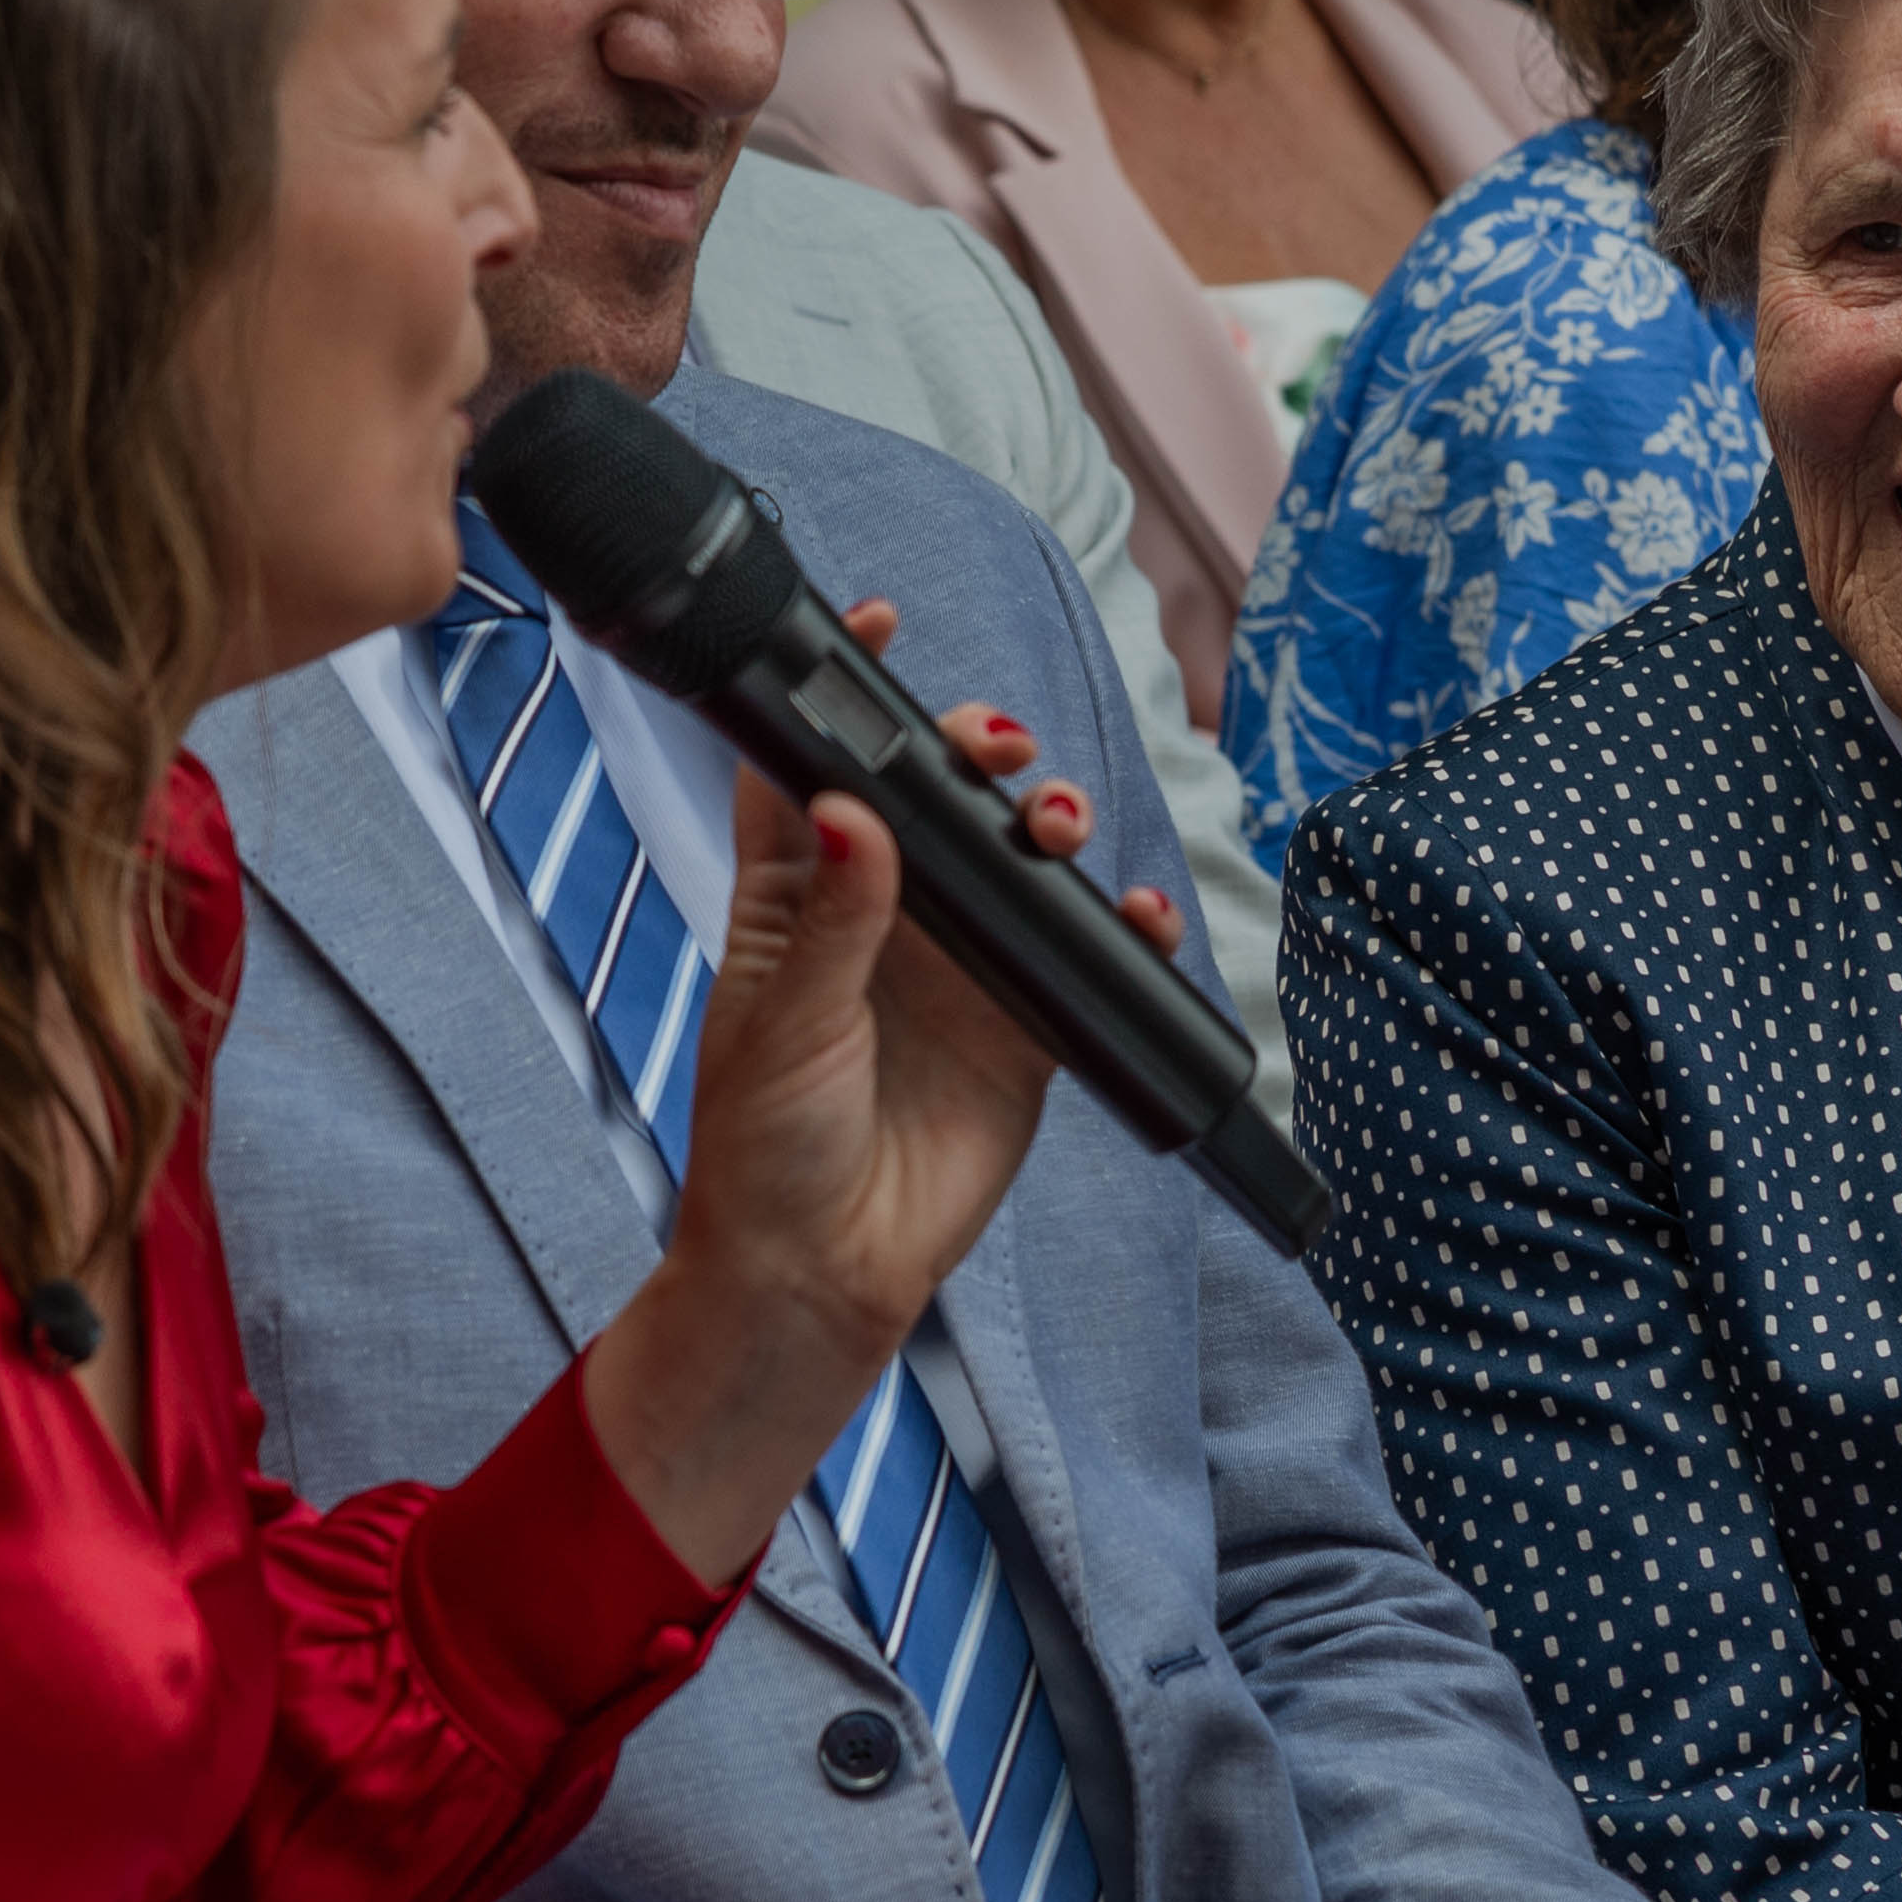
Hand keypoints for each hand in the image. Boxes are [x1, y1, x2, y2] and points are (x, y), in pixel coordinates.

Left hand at [573, 670, 1073, 1584]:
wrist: (823, 1276)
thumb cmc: (763, 1152)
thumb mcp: (785, 1028)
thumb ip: (832, 922)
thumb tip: (856, 810)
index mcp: (796, 900)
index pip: (813, 769)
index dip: (840, 695)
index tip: (876, 626)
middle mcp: (882, 918)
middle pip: (936, 796)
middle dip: (976, 750)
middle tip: (1000, 750)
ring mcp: (958, 968)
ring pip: (1015, 860)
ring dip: (1048, 822)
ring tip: (1057, 823)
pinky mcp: (1023, 1026)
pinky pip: (1080, 955)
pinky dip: (1121, 924)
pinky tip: (1137, 910)